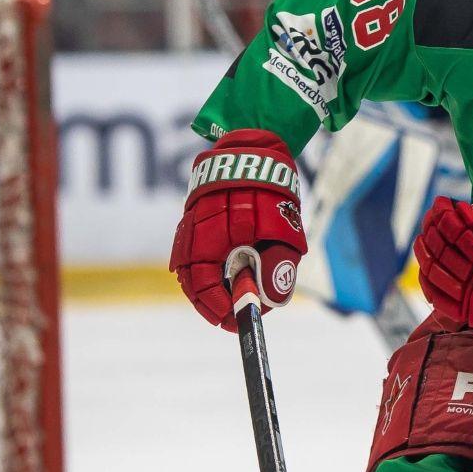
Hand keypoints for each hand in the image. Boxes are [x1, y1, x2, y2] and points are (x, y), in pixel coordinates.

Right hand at [169, 129, 307, 331]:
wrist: (252, 149)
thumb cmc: (273, 192)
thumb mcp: (285, 232)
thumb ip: (277, 267)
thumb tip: (267, 302)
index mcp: (214, 235)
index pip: (206, 284)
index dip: (220, 308)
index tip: (236, 322)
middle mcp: (195, 232)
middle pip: (192, 281)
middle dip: (210, 304)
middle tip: (229, 319)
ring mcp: (189, 225)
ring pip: (187, 269)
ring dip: (204, 290)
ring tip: (225, 304)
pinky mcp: (190, 219)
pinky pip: (189, 253)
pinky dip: (200, 271)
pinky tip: (217, 280)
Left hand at [413, 197, 472, 362]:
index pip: (463, 225)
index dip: (449, 211)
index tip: (446, 202)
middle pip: (447, 243)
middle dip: (436, 223)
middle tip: (434, 211)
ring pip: (438, 266)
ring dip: (427, 247)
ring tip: (425, 233)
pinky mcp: (471, 312)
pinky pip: (438, 294)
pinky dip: (427, 276)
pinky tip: (427, 262)